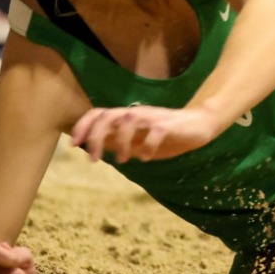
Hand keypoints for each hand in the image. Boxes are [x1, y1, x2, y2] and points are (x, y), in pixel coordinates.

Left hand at [69, 105, 226, 163]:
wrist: (199, 126)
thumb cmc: (167, 135)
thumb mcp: (138, 141)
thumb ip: (119, 142)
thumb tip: (95, 146)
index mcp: (128, 117)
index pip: (99, 114)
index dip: (83, 126)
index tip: (74, 145)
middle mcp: (137, 113)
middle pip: (109, 115)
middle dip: (96, 136)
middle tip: (94, 160)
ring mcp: (153, 118)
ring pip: (129, 120)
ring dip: (121, 141)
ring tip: (122, 160)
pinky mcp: (169, 125)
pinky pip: (155, 132)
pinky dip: (147, 145)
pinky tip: (146, 158)